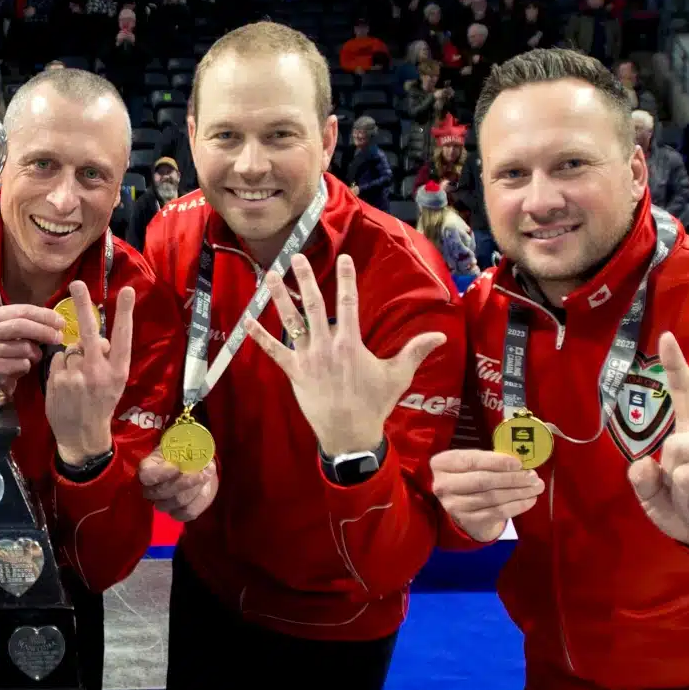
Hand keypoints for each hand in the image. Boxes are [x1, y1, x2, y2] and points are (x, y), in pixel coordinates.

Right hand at [0, 301, 64, 384]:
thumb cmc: (8, 353)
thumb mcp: (16, 334)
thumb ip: (32, 326)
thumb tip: (57, 324)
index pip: (23, 310)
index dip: (44, 315)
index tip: (61, 322)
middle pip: (21, 325)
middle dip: (44, 331)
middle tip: (59, 337)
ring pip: (23, 347)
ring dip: (35, 354)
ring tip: (32, 358)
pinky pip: (20, 364)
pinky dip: (27, 367)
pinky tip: (21, 367)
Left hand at [46, 282, 134, 464]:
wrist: (82, 435)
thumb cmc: (101, 404)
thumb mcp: (115, 383)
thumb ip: (108, 359)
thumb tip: (94, 338)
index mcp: (118, 371)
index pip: (123, 337)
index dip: (125, 313)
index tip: (127, 291)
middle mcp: (98, 372)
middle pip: (89, 332)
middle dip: (83, 305)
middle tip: (77, 284)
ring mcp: (76, 377)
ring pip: (71, 348)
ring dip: (73, 356)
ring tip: (78, 378)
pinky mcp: (57, 381)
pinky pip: (58, 360)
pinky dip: (61, 366)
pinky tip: (66, 382)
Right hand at [138, 452, 217, 521]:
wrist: (196, 466)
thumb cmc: (186, 452)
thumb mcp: (184, 445)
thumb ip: (187, 448)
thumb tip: (199, 458)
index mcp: (148, 468)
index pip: (146, 475)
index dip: (161, 473)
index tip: (176, 466)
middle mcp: (150, 489)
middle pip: (162, 492)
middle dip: (185, 482)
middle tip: (202, 472)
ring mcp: (162, 503)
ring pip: (177, 502)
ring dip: (195, 489)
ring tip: (205, 476)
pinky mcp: (176, 513)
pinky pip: (187, 513)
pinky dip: (199, 500)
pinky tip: (204, 489)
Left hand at [247, 253, 447, 456]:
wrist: (349, 433)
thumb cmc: (374, 404)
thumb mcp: (398, 375)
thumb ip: (416, 351)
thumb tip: (441, 336)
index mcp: (350, 343)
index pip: (348, 302)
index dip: (346, 278)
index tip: (343, 258)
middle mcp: (326, 345)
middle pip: (314, 305)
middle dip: (306, 278)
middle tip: (296, 256)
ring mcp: (307, 358)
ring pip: (291, 322)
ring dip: (281, 297)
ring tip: (271, 276)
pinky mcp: (294, 372)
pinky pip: (274, 352)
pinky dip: (260, 337)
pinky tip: (247, 321)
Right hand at [429, 448, 542, 542]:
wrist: (463, 507)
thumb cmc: (470, 477)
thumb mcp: (473, 463)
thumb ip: (490, 460)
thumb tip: (521, 462)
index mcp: (442, 463)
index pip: (471, 461)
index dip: (497, 462)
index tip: (518, 463)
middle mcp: (443, 485)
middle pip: (483, 481)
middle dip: (512, 478)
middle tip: (533, 476)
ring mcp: (454, 505)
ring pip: (493, 497)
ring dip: (519, 492)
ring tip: (536, 487)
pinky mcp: (468, 520)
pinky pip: (498, 512)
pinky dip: (518, 506)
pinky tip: (530, 500)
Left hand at [626, 333, 688, 556]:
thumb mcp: (655, 498)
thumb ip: (643, 480)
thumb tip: (643, 463)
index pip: (686, 394)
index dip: (675, 365)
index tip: (666, 337)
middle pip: (674, 447)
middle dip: (670, 479)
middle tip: (688, 495)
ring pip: (686, 474)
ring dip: (685, 501)